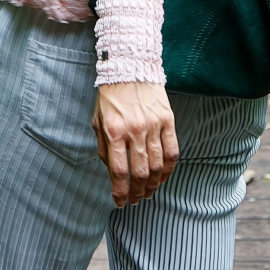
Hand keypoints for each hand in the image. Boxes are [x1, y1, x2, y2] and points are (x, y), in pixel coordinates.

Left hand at [93, 80, 177, 206]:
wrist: (130, 68)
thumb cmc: (111, 96)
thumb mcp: (97, 121)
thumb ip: (104, 148)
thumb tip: (113, 172)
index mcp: (114, 131)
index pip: (119, 171)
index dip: (120, 191)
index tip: (120, 201)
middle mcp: (135, 130)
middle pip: (140, 172)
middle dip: (138, 192)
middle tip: (136, 200)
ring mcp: (153, 125)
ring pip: (158, 165)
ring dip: (154, 184)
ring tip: (149, 192)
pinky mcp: (168, 120)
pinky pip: (172, 151)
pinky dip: (169, 169)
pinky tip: (164, 176)